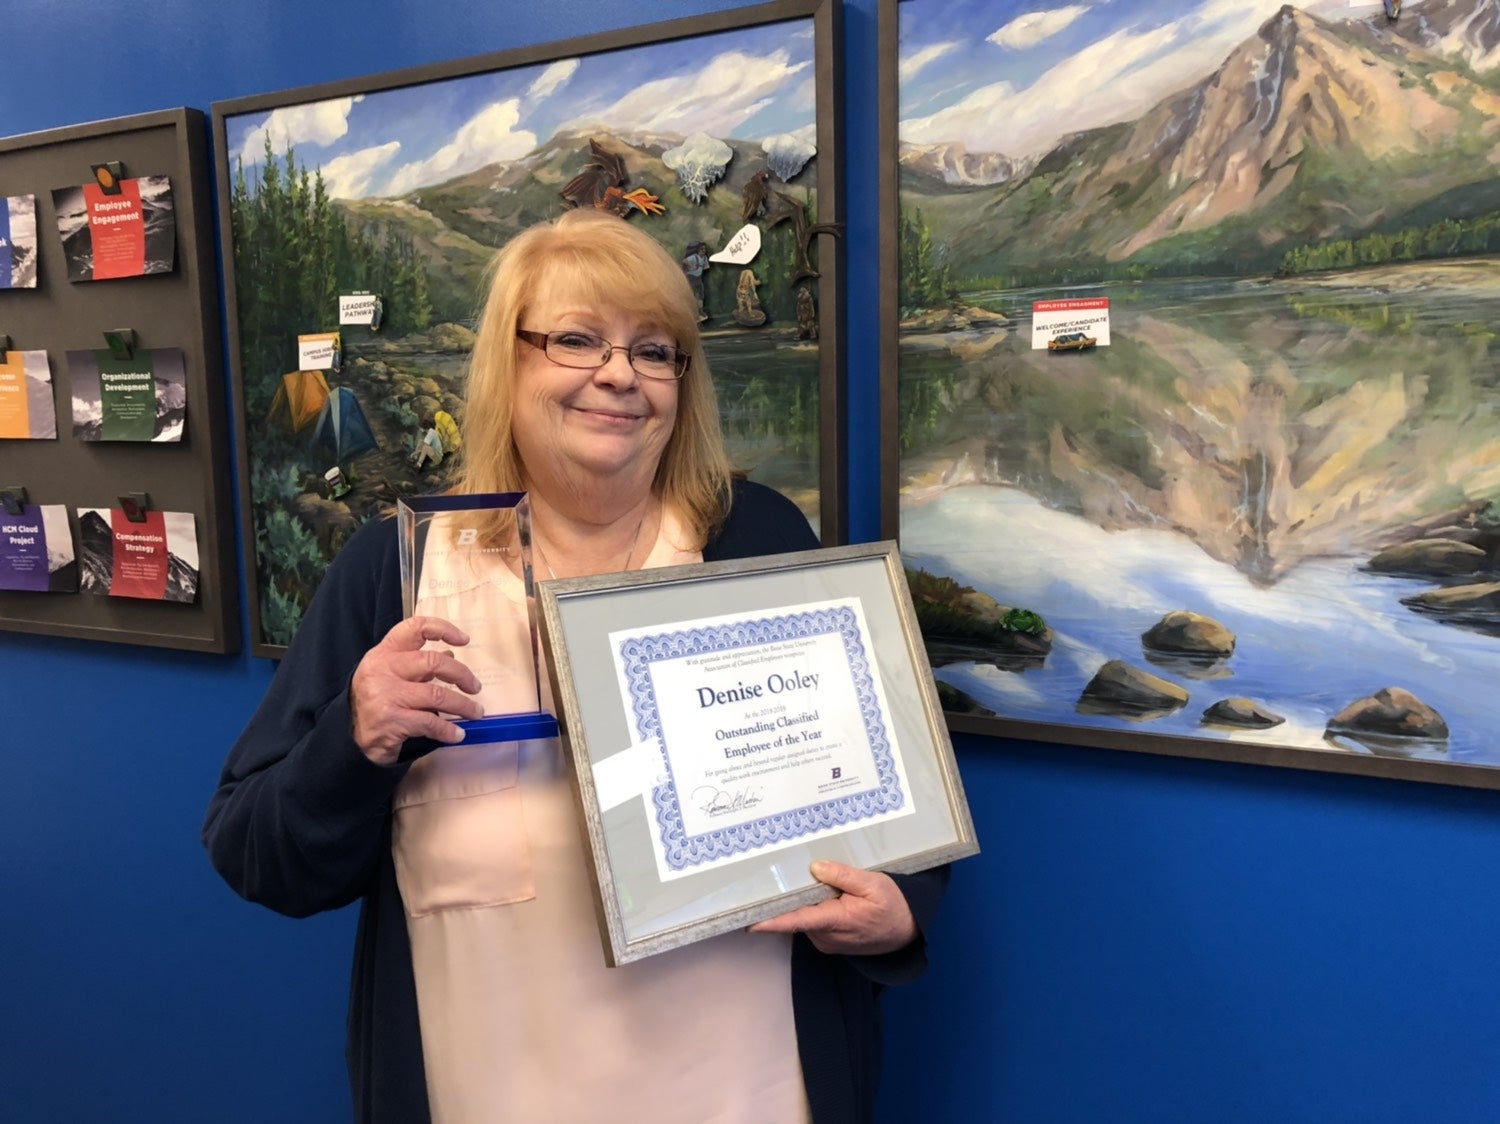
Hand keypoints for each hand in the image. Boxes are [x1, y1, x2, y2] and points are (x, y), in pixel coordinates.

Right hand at [349, 616, 484, 765]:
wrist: (350, 736)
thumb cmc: (376, 701)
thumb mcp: (392, 676)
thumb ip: (419, 665)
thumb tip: (451, 654)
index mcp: (384, 653)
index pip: (414, 628)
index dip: (443, 629)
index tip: (464, 639)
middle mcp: (383, 670)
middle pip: (433, 661)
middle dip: (461, 674)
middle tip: (475, 687)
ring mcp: (386, 695)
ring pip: (437, 694)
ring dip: (463, 705)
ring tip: (476, 712)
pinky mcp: (392, 720)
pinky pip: (430, 722)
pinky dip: (448, 730)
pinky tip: (457, 734)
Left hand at [748, 860, 916, 955]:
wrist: (907, 930)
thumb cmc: (891, 905)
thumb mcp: (873, 883)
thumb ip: (843, 875)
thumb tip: (814, 868)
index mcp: (837, 920)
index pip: (799, 920)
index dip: (773, 922)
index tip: (750, 922)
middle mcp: (827, 936)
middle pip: (796, 915)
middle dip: (787, 898)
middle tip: (776, 875)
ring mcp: (826, 942)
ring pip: (803, 918)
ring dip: (803, 902)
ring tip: (813, 882)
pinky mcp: (827, 942)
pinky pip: (811, 923)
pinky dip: (812, 910)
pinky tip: (823, 896)